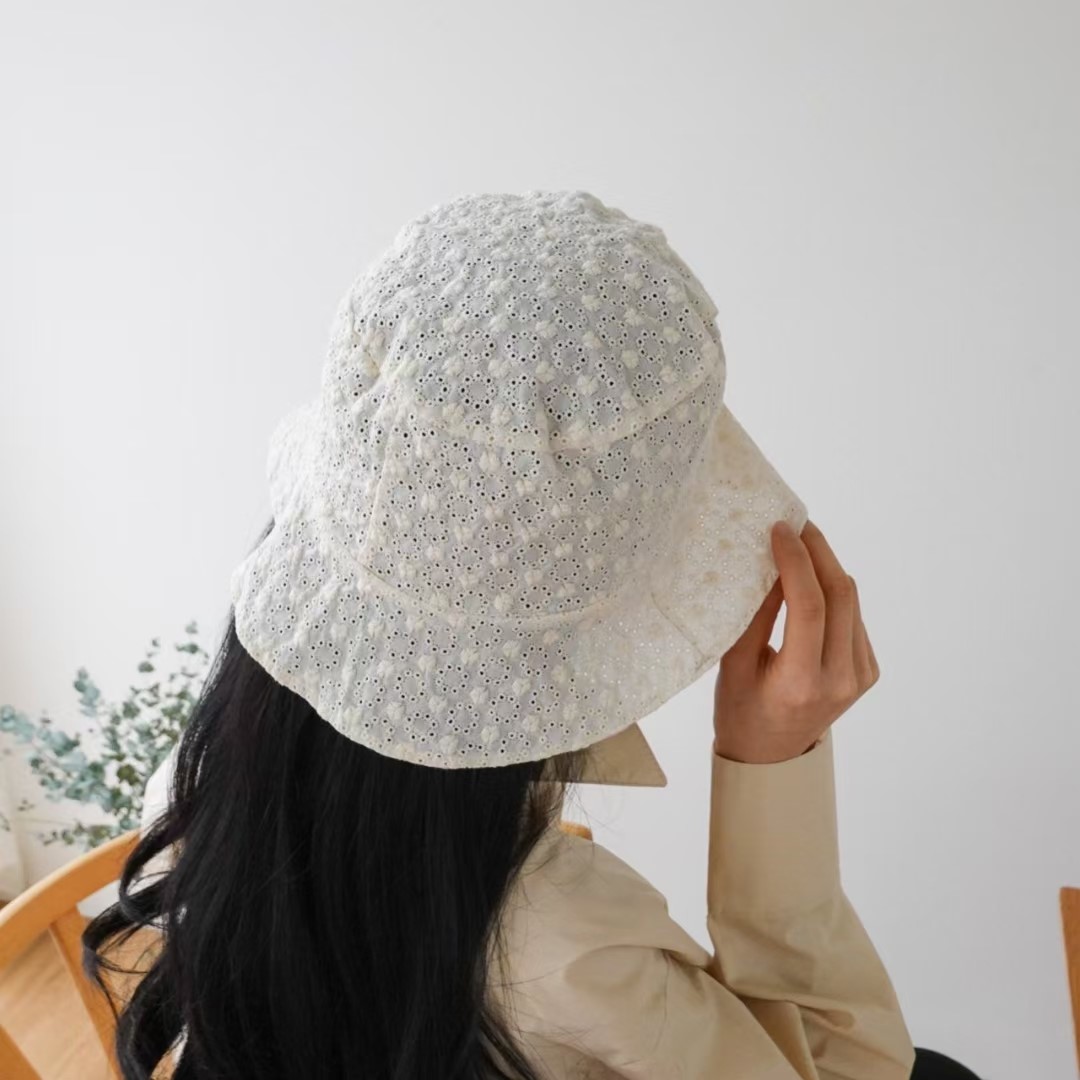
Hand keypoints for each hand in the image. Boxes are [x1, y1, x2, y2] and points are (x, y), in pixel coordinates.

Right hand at [711, 518, 879, 763]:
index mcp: (801, 682)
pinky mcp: (868, 670)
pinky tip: (810, 577)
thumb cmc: (741, 711)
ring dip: (826, 565)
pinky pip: (853, 615)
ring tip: (799, 542)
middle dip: (818, 551)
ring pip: (851, 600)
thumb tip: (770, 561)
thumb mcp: (734, 664)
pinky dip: (832, 589)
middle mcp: (840, 679)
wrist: (772, 756)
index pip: (810, 606)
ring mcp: (860, 675)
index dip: (796, 560)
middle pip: (841, 595)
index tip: (780, 529)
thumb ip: (756, 615)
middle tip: (795, 524)